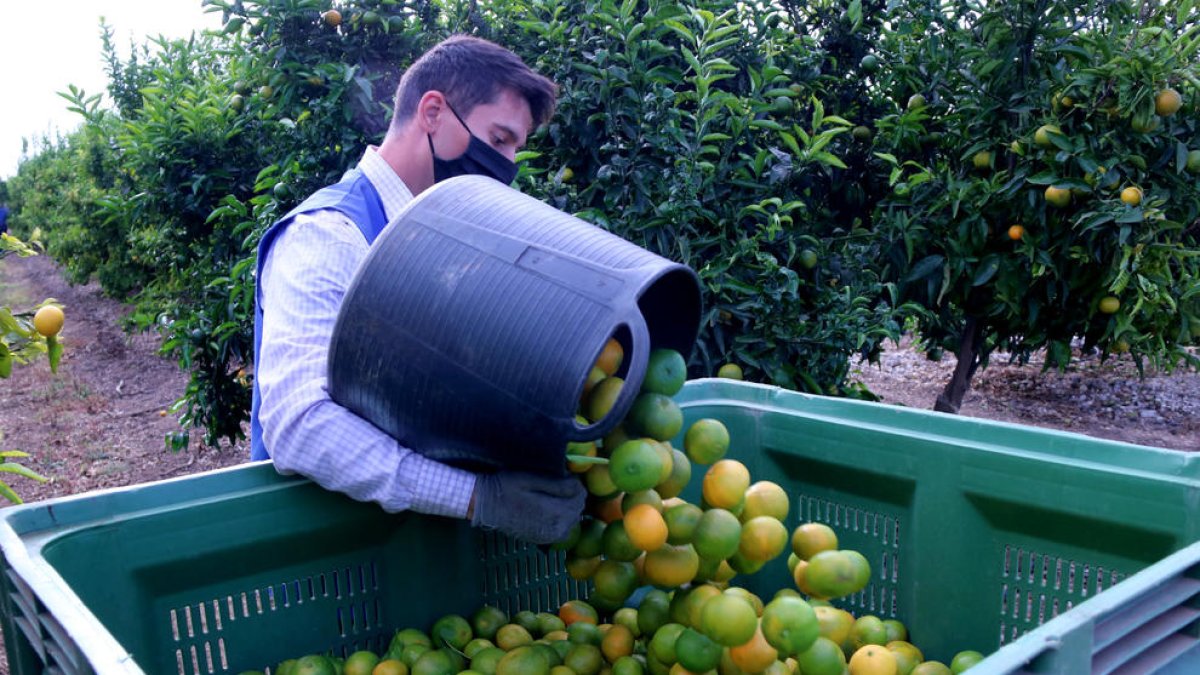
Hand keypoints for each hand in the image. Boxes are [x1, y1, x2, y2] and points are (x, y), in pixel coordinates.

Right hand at [470, 470, 585, 543]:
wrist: (484, 506)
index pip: (580, 495)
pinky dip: (560, 517)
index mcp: (556, 513)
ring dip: (567, 506)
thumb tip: (578, 485)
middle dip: (572, 495)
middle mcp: (557, 529)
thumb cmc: (506, 487)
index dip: (574, 483)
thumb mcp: (532, 479)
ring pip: (572, 518)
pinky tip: (547, 509)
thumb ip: (558, 484)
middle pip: (578, 507)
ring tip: (550, 496)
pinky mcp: (544, 540)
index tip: (563, 476)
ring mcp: (551, 537)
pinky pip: (563, 528)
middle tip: (556, 484)